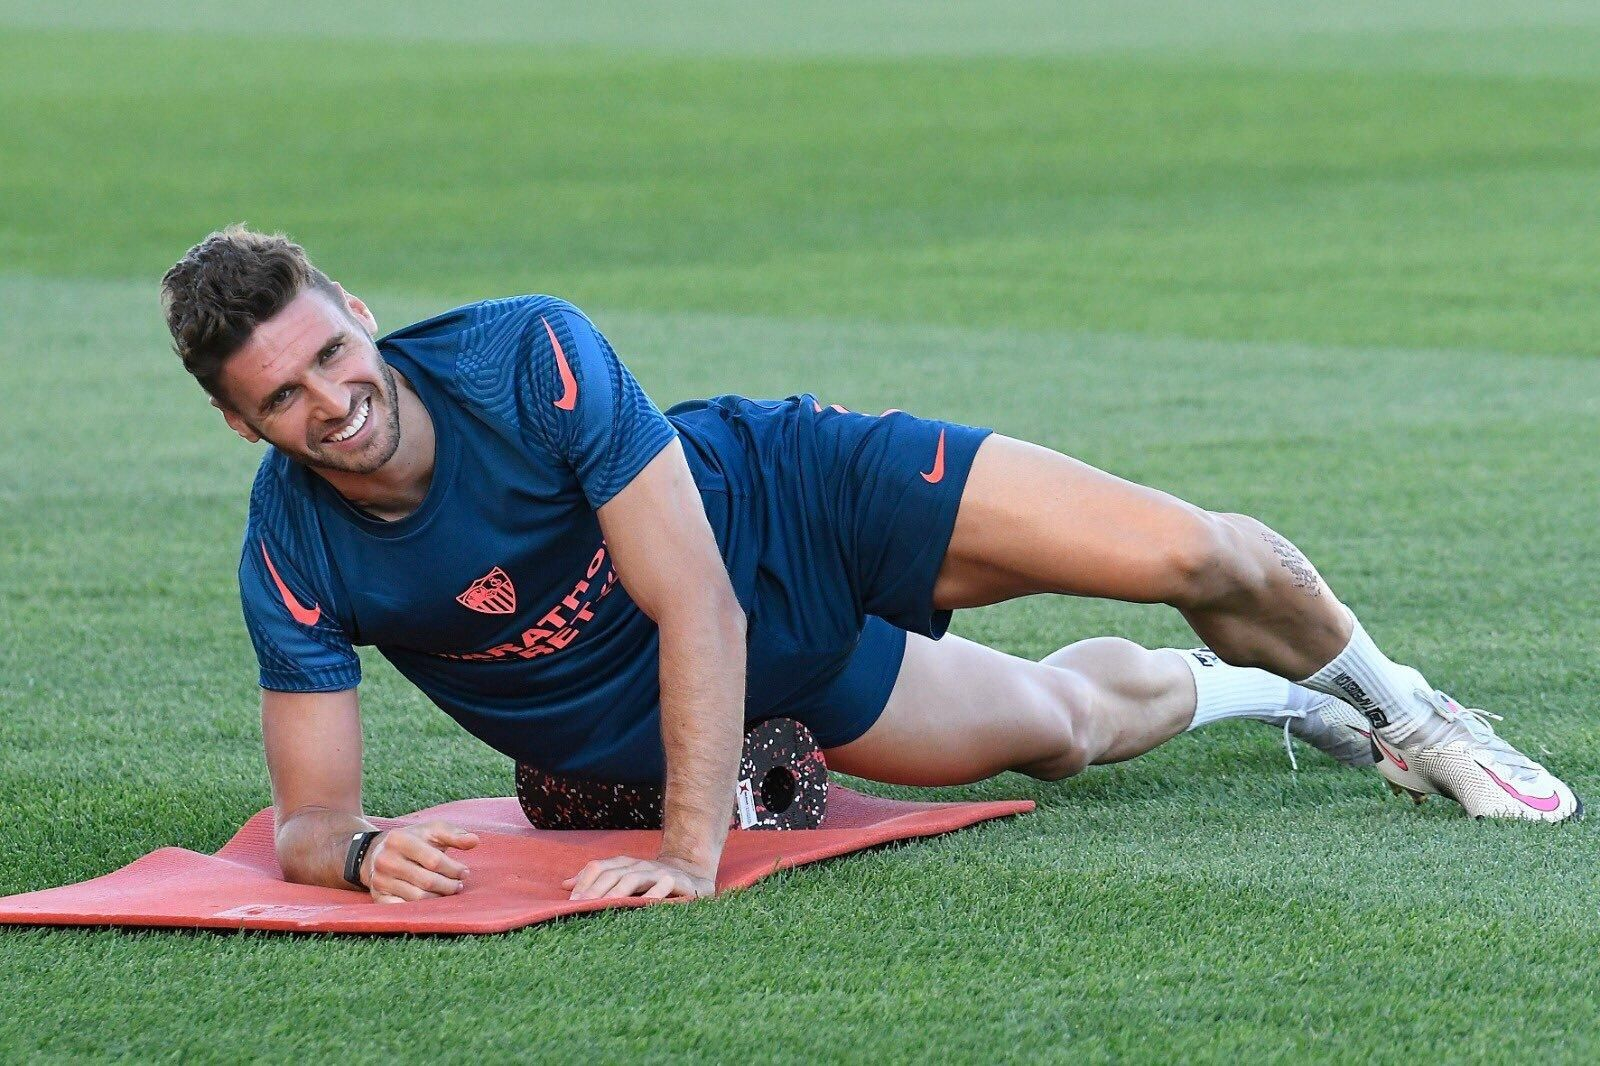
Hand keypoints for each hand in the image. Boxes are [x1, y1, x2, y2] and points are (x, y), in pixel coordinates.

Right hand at [363, 820, 479, 902]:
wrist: (377, 851)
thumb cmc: (413, 840)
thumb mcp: (432, 830)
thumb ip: (455, 835)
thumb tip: (475, 841)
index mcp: (399, 839)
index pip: (433, 860)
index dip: (453, 869)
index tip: (465, 872)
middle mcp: (385, 860)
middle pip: (427, 881)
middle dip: (449, 886)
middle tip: (459, 885)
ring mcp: (379, 880)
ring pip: (417, 898)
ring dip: (438, 898)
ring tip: (448, 891)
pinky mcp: (377, 897)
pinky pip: (403, 909)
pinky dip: (421, 908)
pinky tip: (432, 901)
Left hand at [562, 854, 715, 900]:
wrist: (692, 872)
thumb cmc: (653, 882)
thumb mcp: (625, 880)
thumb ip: (598, 882)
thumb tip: (564, 885)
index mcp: (625, 865)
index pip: (599, 867)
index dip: (584, 882)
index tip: (571, 902)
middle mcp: (639, 865)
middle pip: (613, 873)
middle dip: (595, 890)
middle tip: (581, 906)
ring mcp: (658, 872)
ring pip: (633, 878)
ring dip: (617, 893)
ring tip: (604, 906)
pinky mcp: (677, 881)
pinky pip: (664, 885)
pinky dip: (653, 894)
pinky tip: (644, 905)